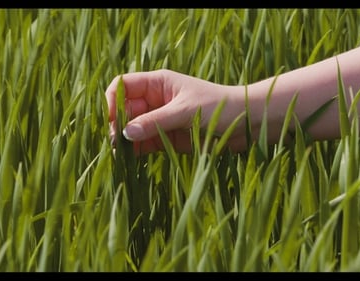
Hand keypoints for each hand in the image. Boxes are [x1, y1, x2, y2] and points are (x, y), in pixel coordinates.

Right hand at [105, 69, 247, 154]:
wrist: (245, 122)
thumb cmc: (218, 106)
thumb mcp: (185, 111)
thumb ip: (154, 122)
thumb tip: (125, 133)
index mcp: (157, 83)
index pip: (123, 86)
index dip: (114, 101)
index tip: (114, 119)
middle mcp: (155, 100)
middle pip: (124, 109)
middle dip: (118, 124)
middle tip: (117, 142)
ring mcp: (160, 120)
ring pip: (132, 128)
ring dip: (125, 140)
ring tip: (121, 154)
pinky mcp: (166, 138)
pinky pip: (144, 143)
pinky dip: (136, 151)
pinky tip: (130, 159)